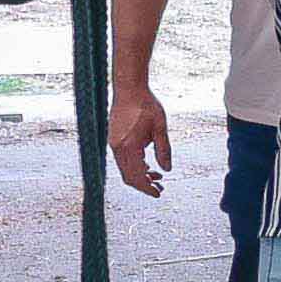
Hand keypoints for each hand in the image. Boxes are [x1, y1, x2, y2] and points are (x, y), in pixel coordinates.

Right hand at [109, 80, 170, 196]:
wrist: (128, 88)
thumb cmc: (145, 104)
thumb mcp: (160, 127)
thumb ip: (164, 150)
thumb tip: (167, 170)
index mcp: (129, 146)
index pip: (137, 176)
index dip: (147, 188)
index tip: (158, 193)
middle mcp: (118, 148)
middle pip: (129, 177)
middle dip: (144, 185)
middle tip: (160, 188)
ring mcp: (113, 144)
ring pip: (125, 169)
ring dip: (140, 175)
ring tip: (156, 176)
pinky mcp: (114, 140)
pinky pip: (122, 160)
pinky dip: (134, 166)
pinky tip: (147, 164)